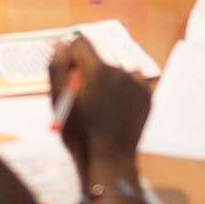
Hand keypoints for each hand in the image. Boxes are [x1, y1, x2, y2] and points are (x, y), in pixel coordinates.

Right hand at [50, 35, 153, 178]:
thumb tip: (62, 42)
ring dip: (105, 79)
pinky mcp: (147, 95)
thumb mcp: (58, 100)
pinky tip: (116, 107)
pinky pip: (132, 81)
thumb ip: (57, 67)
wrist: (109, 160)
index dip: (71, 56)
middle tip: (84, 98)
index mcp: (97, 70)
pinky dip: (123, 88)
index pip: (80, 42)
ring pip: (115, 69)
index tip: (69, 76)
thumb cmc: (78, 133)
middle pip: (97, 58)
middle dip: (88, 70)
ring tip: (101, 106)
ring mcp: (136, 83)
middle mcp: (120, 70)